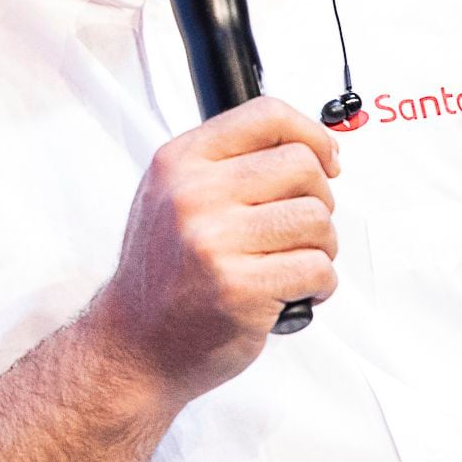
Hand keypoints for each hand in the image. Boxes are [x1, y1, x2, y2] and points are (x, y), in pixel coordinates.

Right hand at [82, 95, 338, 406]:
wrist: (134, 344)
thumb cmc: (163, 276)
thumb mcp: (172, 198)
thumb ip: (228, 166)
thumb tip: (309, 147)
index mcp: (179, 163)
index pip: (267, 116)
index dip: (312, 135)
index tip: (327, 159)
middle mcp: (193, 195)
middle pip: (302, 166)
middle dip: (319, 200)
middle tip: (302, 228)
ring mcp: (214, 242)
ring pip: (316, 219)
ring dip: (321, 247)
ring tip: (292, 264)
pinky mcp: (239, 288)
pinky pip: (317, 268)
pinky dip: (319, 285)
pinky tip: (292, 293)